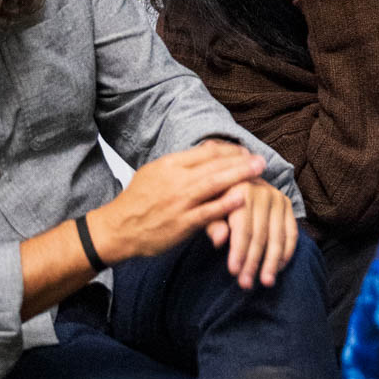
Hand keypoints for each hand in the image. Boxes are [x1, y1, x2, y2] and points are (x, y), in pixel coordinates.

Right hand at [88, 139, 265, 264]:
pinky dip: (226, 205)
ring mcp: (179, 202)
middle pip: (214, 165)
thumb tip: (209, 149)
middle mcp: (175, 180)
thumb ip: (181, 162)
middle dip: (240, 161)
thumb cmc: (138, 200)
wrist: (117, 229)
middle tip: (261, 160)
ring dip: (239, 176)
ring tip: (258, 172)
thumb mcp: (155, 172)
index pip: (205, 152)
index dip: (228, 151)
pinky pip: (207, 212)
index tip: (244, 152)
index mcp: (169, 165)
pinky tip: (242, 198)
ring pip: (214, 185)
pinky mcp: (181, 223)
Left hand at [205, 179, 297, 288]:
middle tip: (246, 284)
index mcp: (242, 190)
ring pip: (278, 236)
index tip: (233, 272)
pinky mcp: (287, 204)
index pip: (243, 227)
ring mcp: (278, 198)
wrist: (237, 177)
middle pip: (261, 235)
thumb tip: (218, 242)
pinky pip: (291, 232)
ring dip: (272, 262)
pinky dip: (286, 252)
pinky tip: (278, 268)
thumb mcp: (210, 207)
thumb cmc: (218, 198)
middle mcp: (264, 192)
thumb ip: (212, 224)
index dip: (238, 251)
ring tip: (266, 282)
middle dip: (253, 262)